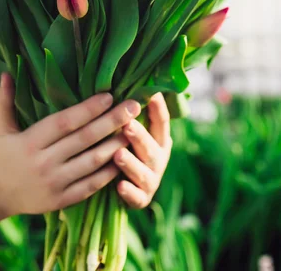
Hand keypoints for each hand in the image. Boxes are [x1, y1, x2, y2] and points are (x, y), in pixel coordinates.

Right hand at [0, 74, 140, 216]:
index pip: (64, 122)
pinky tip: (123, 158)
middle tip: (134, 107)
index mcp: (30, 141)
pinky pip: (90, 185)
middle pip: (84, 139)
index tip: (109, 95)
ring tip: (134, 130)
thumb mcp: (1, 127)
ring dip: (116, 145)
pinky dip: (108, 172)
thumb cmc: (3, 154)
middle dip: (111, 121)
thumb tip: (6, 72)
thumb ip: (6, 100)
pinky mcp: (60, 200)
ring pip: (91, 162)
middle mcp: (43, 162)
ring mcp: (53, 183)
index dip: (88, 108)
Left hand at [113, 93, 171, 207]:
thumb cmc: (126, 147)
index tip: (152, 94)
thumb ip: (131, 113)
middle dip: (139, 136)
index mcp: (159, 139)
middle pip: (152, 147)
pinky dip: (129, 192)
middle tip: (127, 125)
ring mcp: (152, 180)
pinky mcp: (142, 199)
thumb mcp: (132, 130)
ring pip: (144, 172)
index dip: (159, 109)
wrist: (126, 187)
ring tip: (118, 155)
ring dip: (131, 164)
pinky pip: (136, 197)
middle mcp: (159, 159)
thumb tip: (127, 81)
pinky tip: (119, 186)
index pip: (162, 122)